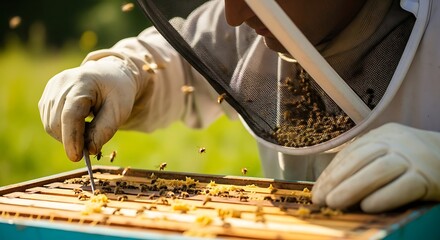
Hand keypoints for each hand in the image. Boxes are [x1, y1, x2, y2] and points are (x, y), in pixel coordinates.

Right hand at [38, 57, 150, 161]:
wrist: (110, 74)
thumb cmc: (117, 92)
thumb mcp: (120, 110)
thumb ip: (105, 130)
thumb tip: (90, 150)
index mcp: (83, 82)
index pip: (70, 114)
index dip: (72, 137)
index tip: (77, 157)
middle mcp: (62, 83)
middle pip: (57, 121)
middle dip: (72, 139)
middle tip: (91, 142)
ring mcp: (52, 88)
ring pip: (50, 124)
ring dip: (68, 135)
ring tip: (89, 127)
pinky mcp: (47, 95)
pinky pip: (49, 120)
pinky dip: (63, 129)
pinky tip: (80, 123)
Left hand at [312, 123, 439, 212]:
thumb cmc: (416, 163)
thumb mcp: (390, 154)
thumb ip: (366, 164)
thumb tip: (332, 188)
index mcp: (383, 135)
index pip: (350, 153)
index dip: (330, 173)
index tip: (317, 191)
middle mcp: (397, 141)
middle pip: (360, 159)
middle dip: (336, 181)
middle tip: (320, 199)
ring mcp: (414, 157)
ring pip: (378, 170)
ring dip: (353, 188)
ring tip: (335, 204)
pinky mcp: (429, 176)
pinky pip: (403, 186)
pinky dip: (384, 197)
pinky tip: (368, 207)